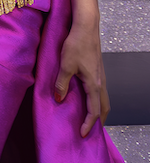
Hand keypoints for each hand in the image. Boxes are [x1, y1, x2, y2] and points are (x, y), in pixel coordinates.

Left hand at [54, 18, 109, 136]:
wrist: (86, 28)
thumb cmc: (76, 45)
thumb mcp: (65, 65)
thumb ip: (62, 83)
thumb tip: (59, 99)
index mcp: (94, 85)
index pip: (94, 111)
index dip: (88, 124)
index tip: (83, 135)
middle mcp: (101, 83)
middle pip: (104, 108)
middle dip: (98, 122)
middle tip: (90, 131)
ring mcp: (100, 77)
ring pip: (103, 100)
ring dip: (98, 111)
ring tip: (89, 120)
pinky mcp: (97, 71)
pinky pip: (100, 92)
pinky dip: (96, 101)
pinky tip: (87, 99)